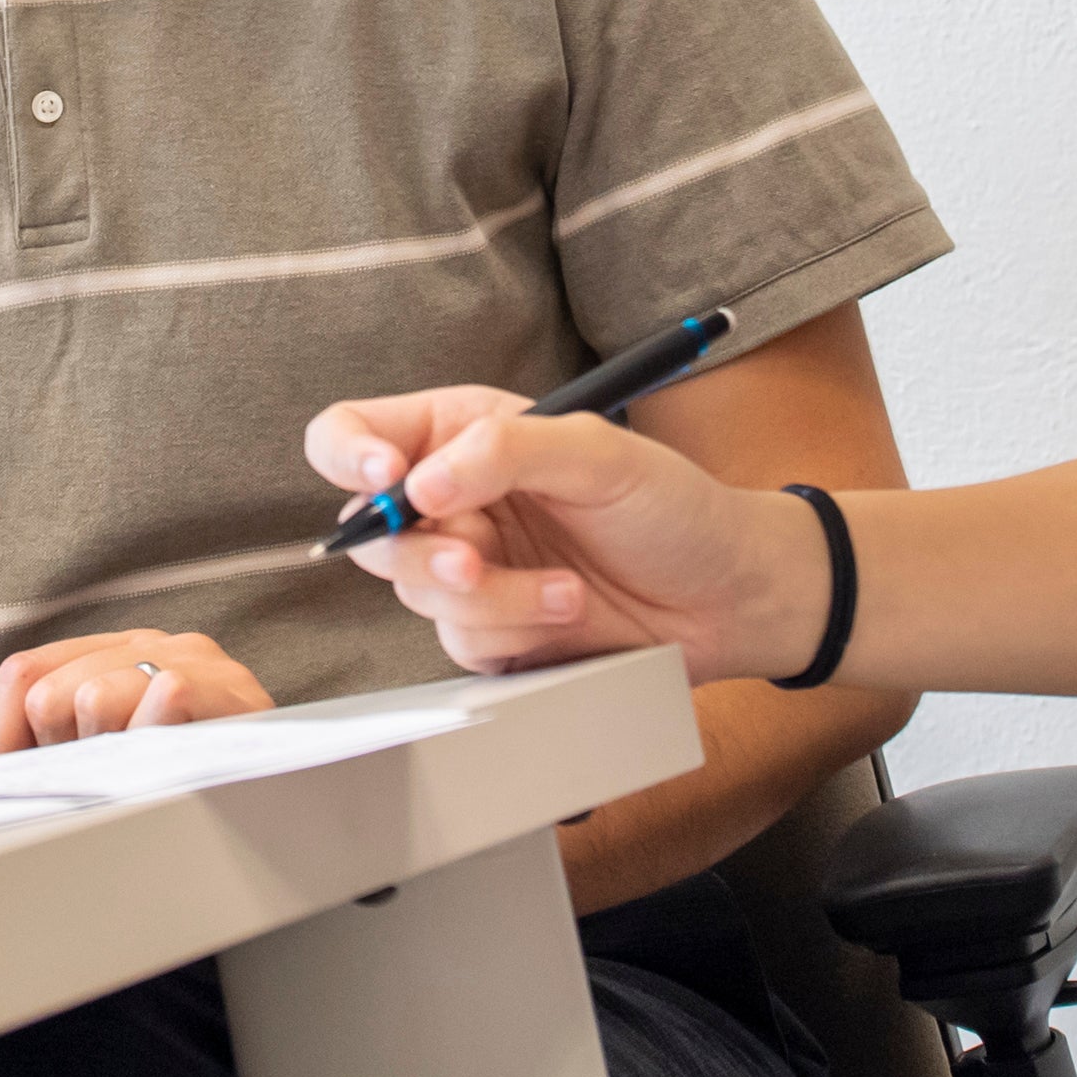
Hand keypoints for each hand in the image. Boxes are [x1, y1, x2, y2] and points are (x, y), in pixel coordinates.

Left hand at [0, 630, 272, 760]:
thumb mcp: (104, 759)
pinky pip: (160, 703)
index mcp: (115, 653)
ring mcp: (193, 661)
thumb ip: (29, 750)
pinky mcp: (228, 687)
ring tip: (140, 777)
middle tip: (102, 782)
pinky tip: (166, 765)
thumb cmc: (192, 776)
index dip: (0, 734)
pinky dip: (151, 741)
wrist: (294, 793)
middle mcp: (151, 643)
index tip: (6, 782)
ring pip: (90, 700)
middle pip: (47, 692)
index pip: (25, 673)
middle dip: (57, 755)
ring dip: (103, 758)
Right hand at [303, 385, 827, 682]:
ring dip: (492, 598)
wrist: (728, 596)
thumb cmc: (672, 506)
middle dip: (420, 550)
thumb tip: (417, 483)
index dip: (349, 455)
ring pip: (417, 594)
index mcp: (460, 433)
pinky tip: (570, 614)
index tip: (388, 480)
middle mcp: (453, 497)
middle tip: (473, 558)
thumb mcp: (597, 452)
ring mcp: (469, 567)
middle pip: (369, 530)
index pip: (354, 433)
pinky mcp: (492, 630)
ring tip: (569, 590)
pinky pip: (459, 643)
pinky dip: (514, 632)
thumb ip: (504, 450)